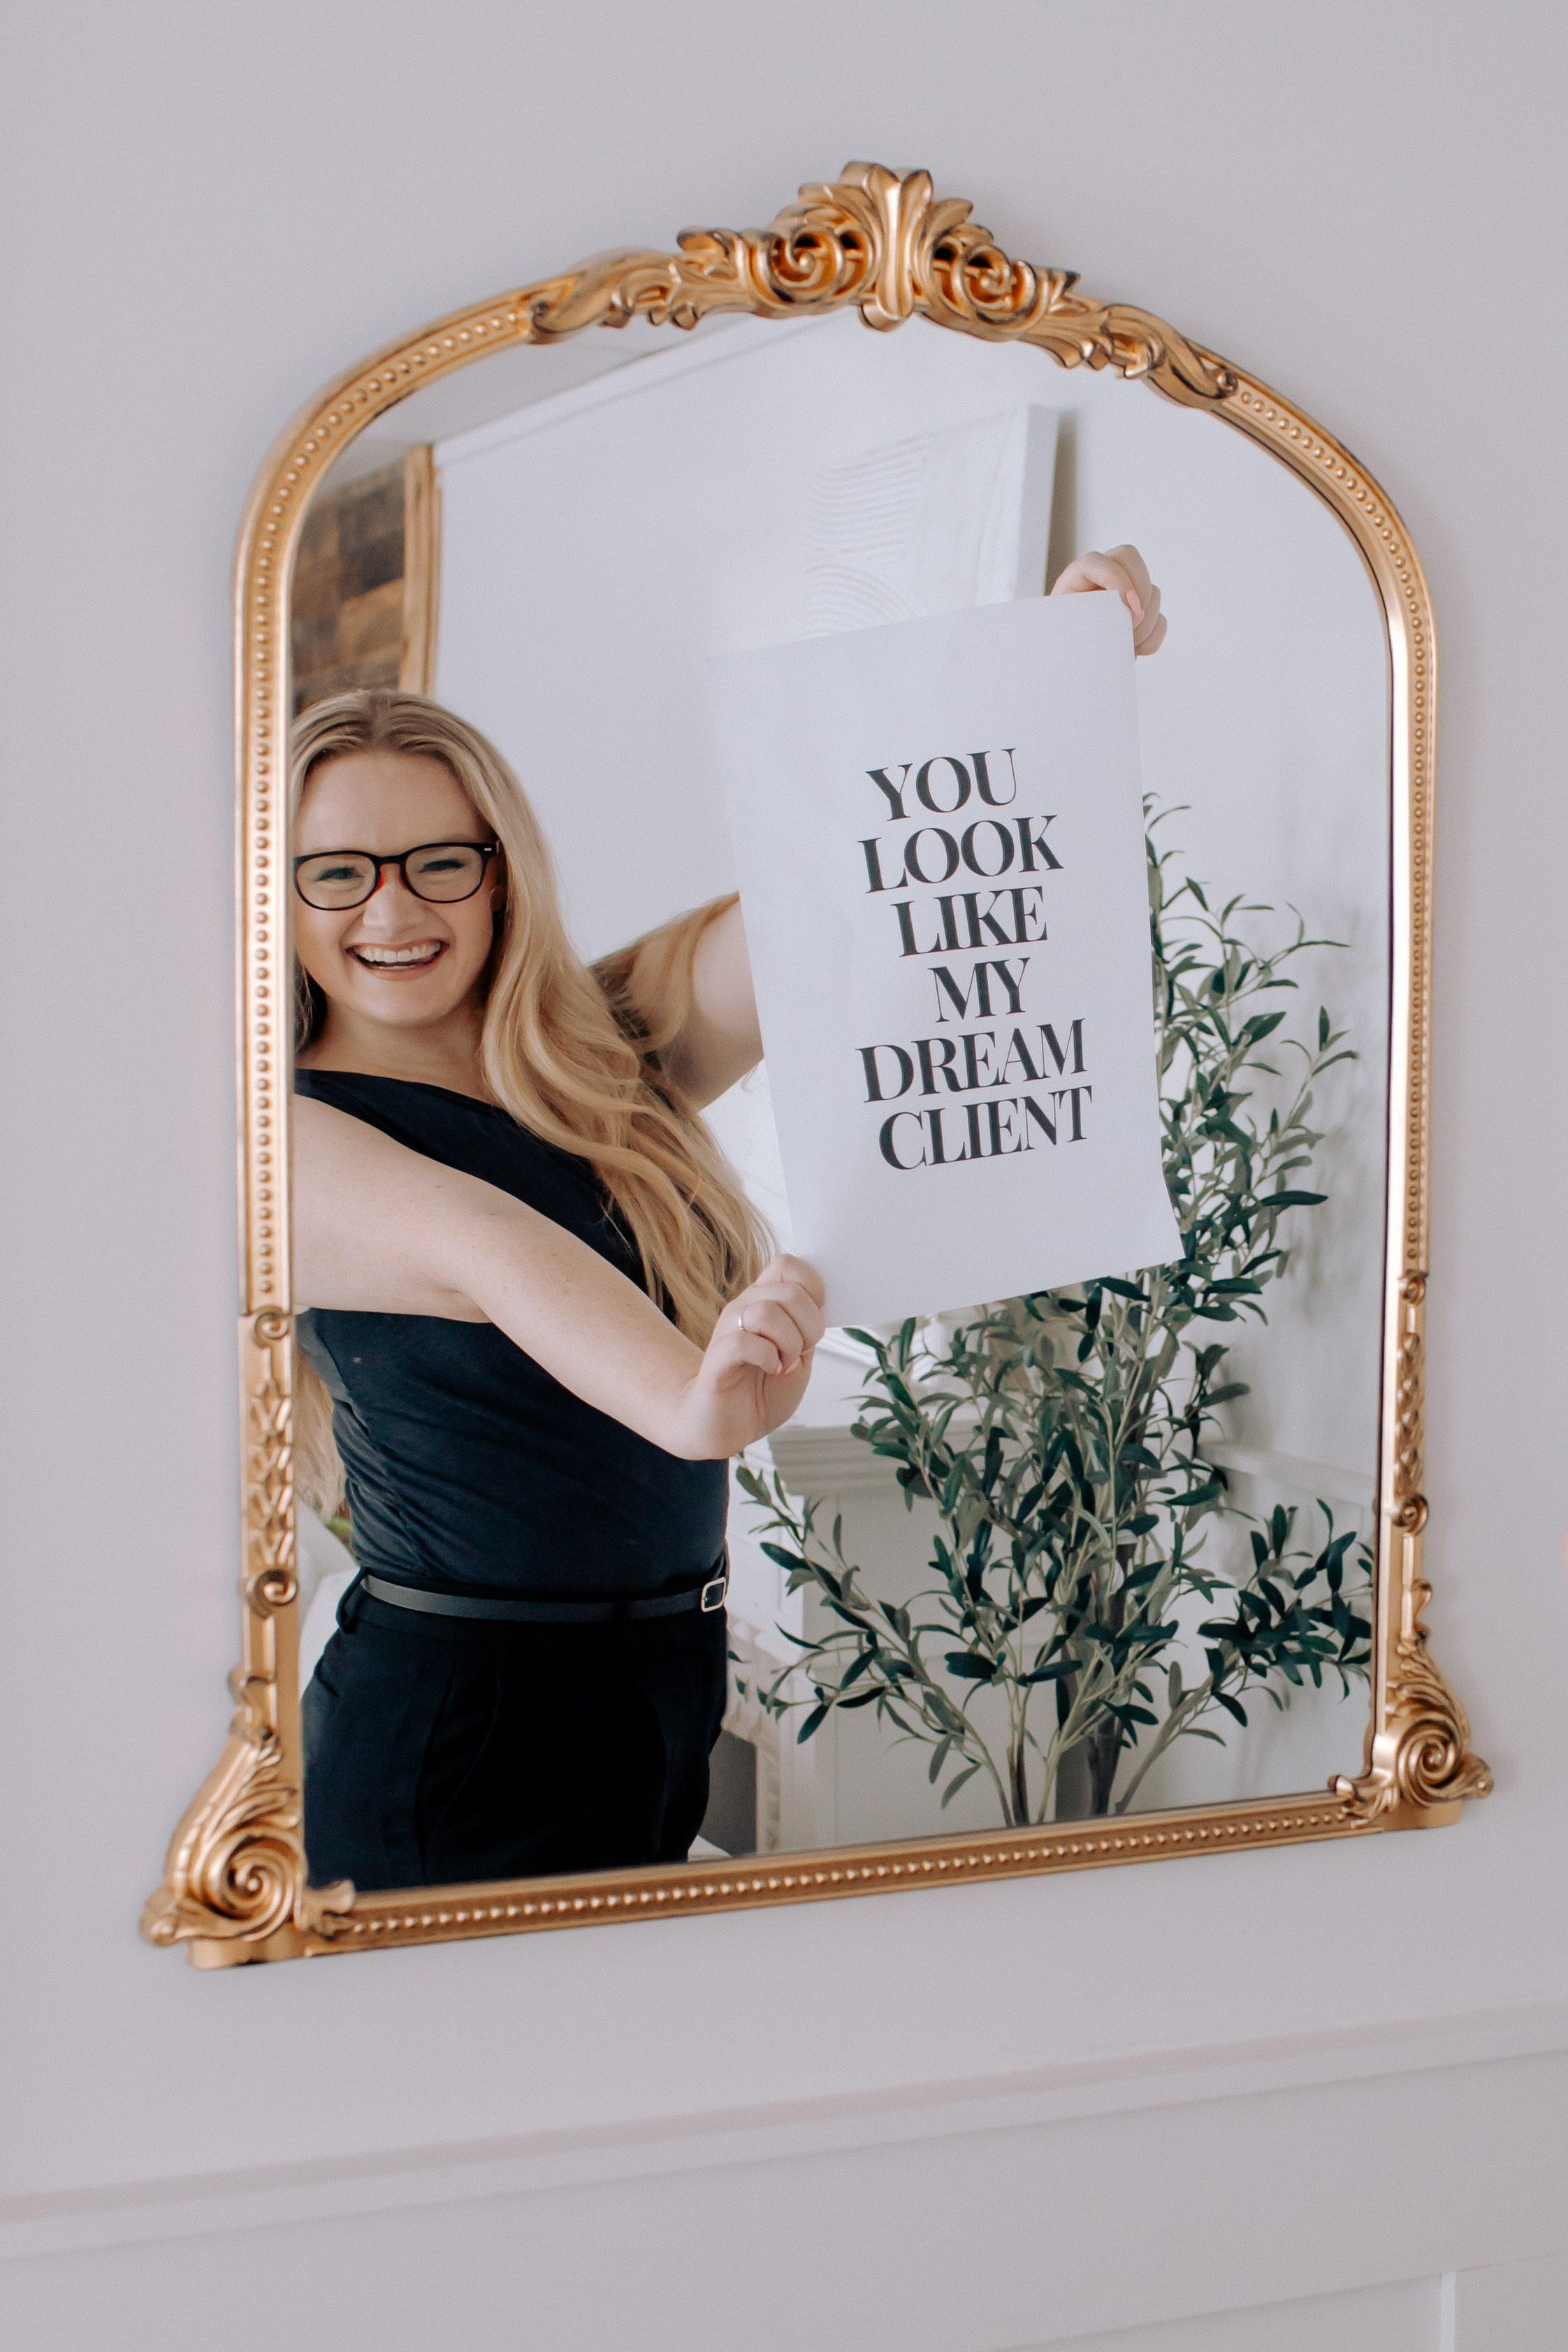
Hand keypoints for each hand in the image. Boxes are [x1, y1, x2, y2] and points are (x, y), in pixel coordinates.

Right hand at [669, 1255, 826, 1458]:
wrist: (727, 1426)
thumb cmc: (763, 1391)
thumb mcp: (800, 1358)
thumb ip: (809, 1331)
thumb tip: (820, 1307)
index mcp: (764, 1300)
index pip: (788, 1265)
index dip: (813, 1289)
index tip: (813, 1323)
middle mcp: (744, 1307)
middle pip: (789, 1291)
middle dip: (809, 1326)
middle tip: (801, 1352)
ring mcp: (728, 1329)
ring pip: (767, 1312)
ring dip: (789, 1343)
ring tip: (784, 1364)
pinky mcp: (718, 1356)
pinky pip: (745, 1342)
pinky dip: (768, 1358)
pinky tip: (770, 1370)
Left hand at [1050, 543, 1166, 654]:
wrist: (1071, 672)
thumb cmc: (1061, 651)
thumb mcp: (1064, 634)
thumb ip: (1085, 620)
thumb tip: (1119, 616)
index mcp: (1075, 581)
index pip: (1096, 561)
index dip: (1116, 578)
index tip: (1127, 605)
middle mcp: (1101, 581)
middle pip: (1130, 557)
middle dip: (1140, 590)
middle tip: (1132, 622)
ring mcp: (1125, 597)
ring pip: (1153, 591)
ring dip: (1145, 623)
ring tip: (1125, 646)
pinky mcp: (1140, 618)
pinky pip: (1160, 619)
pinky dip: (1152, 638)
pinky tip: (1135, 651)